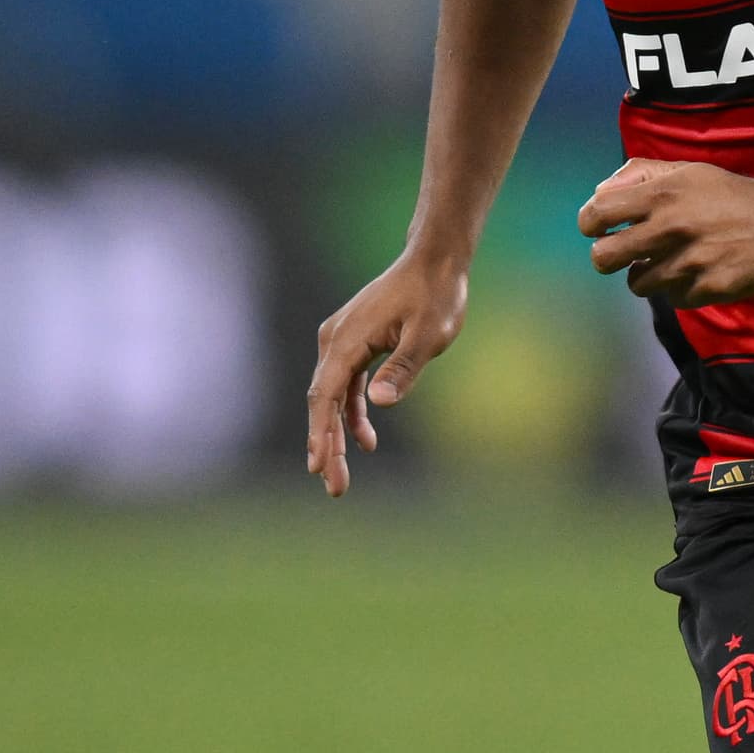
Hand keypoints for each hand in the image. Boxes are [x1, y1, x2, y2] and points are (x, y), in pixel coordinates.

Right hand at [304, 251, 467, 497]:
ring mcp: (342, 341)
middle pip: (322, 402)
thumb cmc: (434, 296)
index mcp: (347, 340)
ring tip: (342, 475)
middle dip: (326, 446)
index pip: (324, 395)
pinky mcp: (354, 343)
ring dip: (336, 435)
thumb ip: (403, 369)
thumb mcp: (427, 336)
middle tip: (335, 488)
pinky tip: (364, 440)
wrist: (434, 263)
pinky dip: (351, 413)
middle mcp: (335, 340)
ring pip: (331, 397)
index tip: (319, 466)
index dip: (320, 433)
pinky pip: (345, 385)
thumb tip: (379, 402)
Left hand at [578, 161, 753, 304]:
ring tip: (668, 261)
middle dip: (607, 257)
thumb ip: (640, 175)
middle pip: (604, 257)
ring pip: (636, 284)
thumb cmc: (729, 195)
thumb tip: (599, 193)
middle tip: (624, 253)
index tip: (600, 228)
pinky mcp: (708, 288)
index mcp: (663, 193)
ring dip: (647, 274)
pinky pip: (671, 299)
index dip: (591, 223)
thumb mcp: (688, 171)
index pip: (598, 212)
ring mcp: (690, 262)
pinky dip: (678, 289)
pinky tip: (696, 272)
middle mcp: (672, 227)